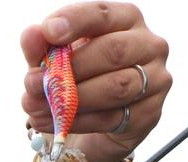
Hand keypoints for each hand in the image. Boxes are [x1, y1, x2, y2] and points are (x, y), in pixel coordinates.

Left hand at [21, 3, 171, 161]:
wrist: (97, 120)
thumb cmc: (81, 76)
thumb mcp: (57, 58)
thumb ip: (43, 46)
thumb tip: (31, 34)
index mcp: (126, 19)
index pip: (103, 13)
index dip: (75, 21)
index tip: (48, 31)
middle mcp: (149, 45)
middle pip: (113, 51)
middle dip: (69, 68)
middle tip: (32, 82)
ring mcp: (155, 80)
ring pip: (114, 88)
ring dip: (70, 100)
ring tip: (36, 107)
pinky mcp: (149, 114)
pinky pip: (111, 118)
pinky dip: (76, 121)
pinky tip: (53, 122)